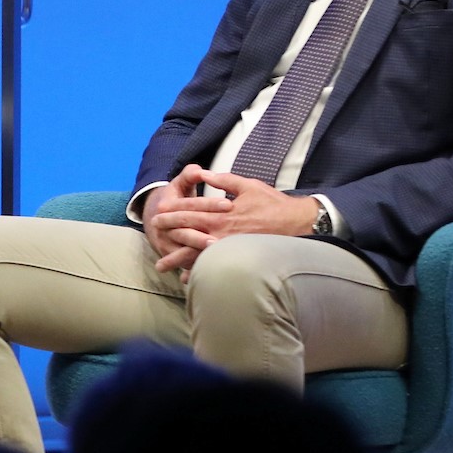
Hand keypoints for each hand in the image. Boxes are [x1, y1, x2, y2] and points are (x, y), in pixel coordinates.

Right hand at [142, 167, 222, 276]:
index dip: (210, 204)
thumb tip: (199, 171)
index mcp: (167, 204)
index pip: (191, 205)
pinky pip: (183, 261)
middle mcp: (163, 225)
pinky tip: (210, 268)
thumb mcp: (180, 183)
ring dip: (199, 252)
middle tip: (224, 237)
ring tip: (216, 252)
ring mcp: (166, 241)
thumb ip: (190, 175)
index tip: (230, 204)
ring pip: (184, 248)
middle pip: (186, 230)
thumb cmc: (176, 198)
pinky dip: (195, 265)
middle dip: (204, 234)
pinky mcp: (170, 253)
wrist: (155, 217)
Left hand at [146, 165, 321, 276]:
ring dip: (179, 261)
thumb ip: (223, 180)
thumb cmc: (273, 203)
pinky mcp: (238, 256)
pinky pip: (215, 266)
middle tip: (154, 243)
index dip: (172, 214)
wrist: (298, 223)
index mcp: (222, 214)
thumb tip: (203, 173)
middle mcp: (221, 232)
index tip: (157, 214)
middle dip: (170, 238)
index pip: (190, 213)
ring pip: (198, 255)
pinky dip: (201, 272)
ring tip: (162, 268)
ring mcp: (228, 247)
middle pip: (188, 235)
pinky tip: (188, 279)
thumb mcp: (247, 186)